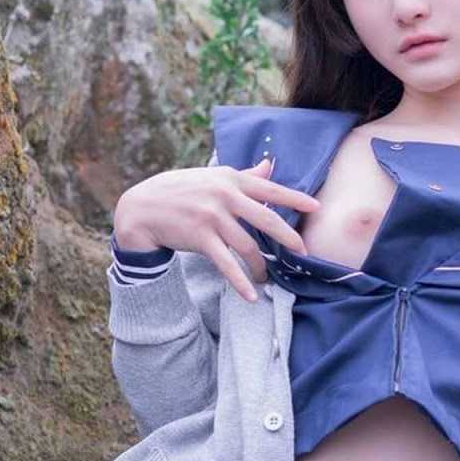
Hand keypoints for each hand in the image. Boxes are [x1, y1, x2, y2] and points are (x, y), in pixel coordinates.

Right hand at [114, 157, 320, 302]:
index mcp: (230, 179)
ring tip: (266, 278)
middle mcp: (225, 196)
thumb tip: (271, 164)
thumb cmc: (180, 190)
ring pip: (248, 247)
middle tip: (303, 252)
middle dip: (289, 239)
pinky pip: (227, 264)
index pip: (270, 189)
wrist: (142, 208)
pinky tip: (251, 296)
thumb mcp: (212, 176)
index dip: (295, 198)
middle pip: (267, 220)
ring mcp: (213, 217)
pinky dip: (240, 282)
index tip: (316, 208)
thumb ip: (244, 174)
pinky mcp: (201, 238)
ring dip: (260, 267)